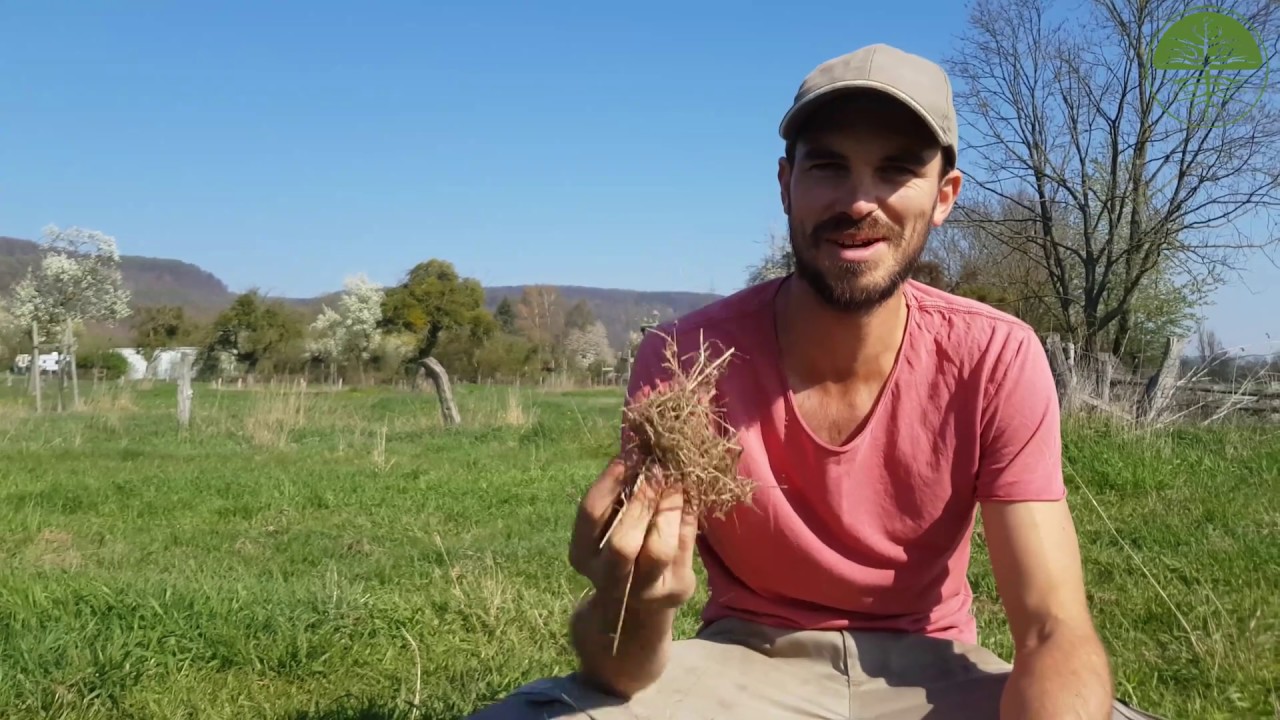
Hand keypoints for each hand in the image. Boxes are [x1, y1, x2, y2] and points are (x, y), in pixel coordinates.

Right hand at [569, 455, 698, 614]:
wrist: (640, 605)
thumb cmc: (621, 549)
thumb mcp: (608, 527)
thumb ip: (618, 497)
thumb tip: (637, 452)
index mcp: (582, 555)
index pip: (590, 515)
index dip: (608, 484)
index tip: (626, 459)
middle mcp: (609, 579)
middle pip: (622, 543)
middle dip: (641, 501)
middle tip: (656, 470)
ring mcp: (646, 589)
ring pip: (660, 548)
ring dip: (669, 506)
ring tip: (675, 480)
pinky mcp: (678, 588)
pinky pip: (686, 544)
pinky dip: (687, 514)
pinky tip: (688, 494)